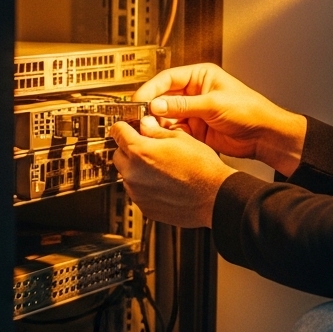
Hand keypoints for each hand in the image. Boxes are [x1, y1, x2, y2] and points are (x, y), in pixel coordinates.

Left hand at [110, 117, 237, 228]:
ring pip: (127, 174)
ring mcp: (137, 192)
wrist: (215, 197)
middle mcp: (133, 173)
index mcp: (140, 151)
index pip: (117, 132)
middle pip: (118, 155)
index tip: (124, 128)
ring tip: (160, 167)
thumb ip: (156, 131)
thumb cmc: (202, 168)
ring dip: (136, 169)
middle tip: (146, 147)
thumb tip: (145, 125)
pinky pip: (137, 191)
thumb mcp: (180, 138)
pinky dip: (144, 186)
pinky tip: (163, 182)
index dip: (122, 127)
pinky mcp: (144, 206)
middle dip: (129, 149)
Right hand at [135, 63, 306, 176]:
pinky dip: (167, 135)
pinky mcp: (195, 130)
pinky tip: (163, 138)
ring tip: (150, 130)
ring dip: (158, 123)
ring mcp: (194, 112)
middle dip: (151, 108)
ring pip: (166, 116)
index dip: (151, 89)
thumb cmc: (249, 111)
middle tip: (139, 118)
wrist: (264, 136)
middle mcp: (194, 93)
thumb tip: (157, 105)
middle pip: (163, 97)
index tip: (138, 100)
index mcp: (200, 77)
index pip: (167, 79)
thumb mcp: (213, 104)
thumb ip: (183, 105)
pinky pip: (175, 131)